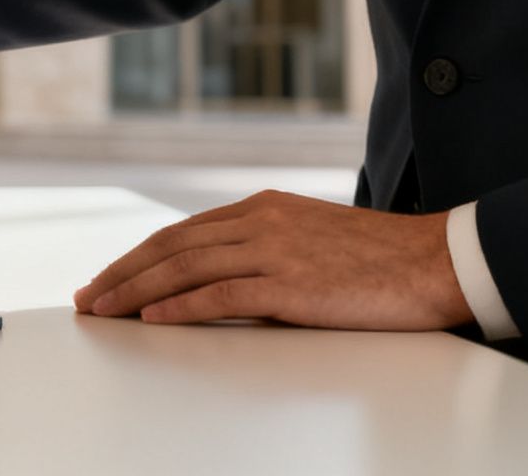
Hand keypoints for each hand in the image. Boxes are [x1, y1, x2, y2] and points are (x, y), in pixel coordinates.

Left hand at [71, 190, 472, 330]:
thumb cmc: (381, 260)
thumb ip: (264, 250)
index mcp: (263, 207)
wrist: (439, 262)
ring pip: (185, 269)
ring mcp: (275, 250)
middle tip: (88, 298)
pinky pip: (221, 295)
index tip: (108, 278)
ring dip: (135, 292)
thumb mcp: (310, 240)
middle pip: (171, 247)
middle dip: (122, 274)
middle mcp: (260, 221)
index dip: (137, 257)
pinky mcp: (292, 284)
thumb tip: (218, 283)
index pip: (182, 232)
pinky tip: (152, 320)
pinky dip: (179, 307)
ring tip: (103, 311)